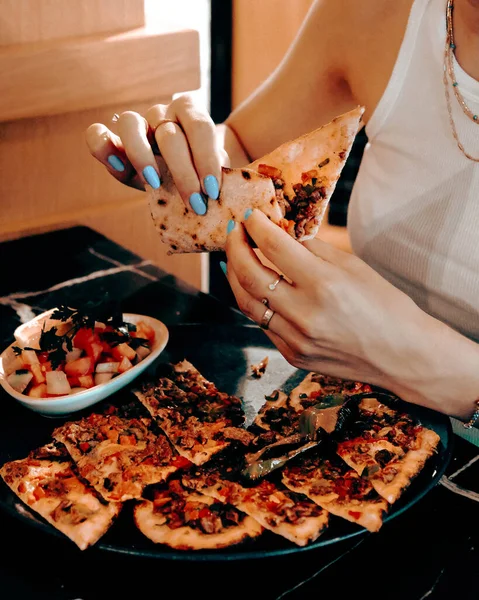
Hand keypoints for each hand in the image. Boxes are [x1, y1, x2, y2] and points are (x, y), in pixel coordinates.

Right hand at [85, 95, 227, 214]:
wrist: (189, 172)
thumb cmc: (205, 173)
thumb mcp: (216, 174)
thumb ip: (218, 178)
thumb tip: (228, 198)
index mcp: (192, 114)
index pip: (200, 127)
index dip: (206, 156)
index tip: (212, 189)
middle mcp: (164, 115)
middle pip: (170, 134)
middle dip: (183, 172)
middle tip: (195, 203)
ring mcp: (138, 125)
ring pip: (131, 124)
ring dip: (142, 156)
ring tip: (154, 182)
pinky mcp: (115, 142)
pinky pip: (98, 134)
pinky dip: (102, 147)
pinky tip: (117, 165)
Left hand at [224, 209, 430, 395]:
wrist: (403, 356)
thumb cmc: (385, 305)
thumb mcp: (353, 266)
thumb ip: (312, 249)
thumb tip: (279, 232)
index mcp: (324, 284)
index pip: (273, 246)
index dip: (255, 226)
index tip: (248, 215)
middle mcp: (304, 314)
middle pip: (249, 275)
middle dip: (235, 248)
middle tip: (234, 233)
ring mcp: (295, 339)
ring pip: (247, 303)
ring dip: (235, 276)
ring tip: (235, 257)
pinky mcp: (293, 355)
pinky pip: (263, 324)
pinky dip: (255, 301)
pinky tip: (255, 287)